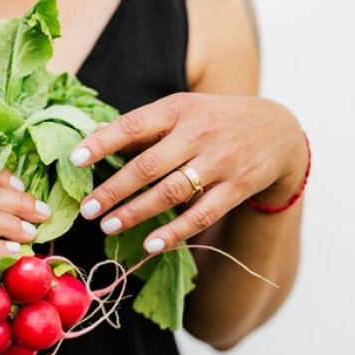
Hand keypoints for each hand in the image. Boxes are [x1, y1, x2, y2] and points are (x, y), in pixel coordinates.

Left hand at [69, 93, 306, 252]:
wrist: (279, 129)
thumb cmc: (214, 120)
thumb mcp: (181, 111)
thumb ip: (141, 126)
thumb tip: (93, 134)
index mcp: (177, 109)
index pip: (133, 125)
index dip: (102, 143)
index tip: (74, 160)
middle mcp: (198, 133)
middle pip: (148, 166)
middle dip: (113, 190)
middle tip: (86, 209)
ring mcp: (220, 161)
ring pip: (170, 193)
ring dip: (136, 213)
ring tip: (107, 226)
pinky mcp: (237, 187)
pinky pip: (202, 215)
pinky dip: (175, 233)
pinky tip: (151, 245)